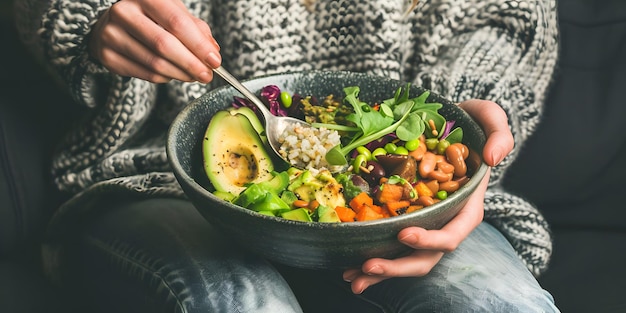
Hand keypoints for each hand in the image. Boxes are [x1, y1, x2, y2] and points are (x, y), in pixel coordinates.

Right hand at [89, 0, 220, 82]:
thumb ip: (195, 29)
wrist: (113, 24)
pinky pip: (146, 74)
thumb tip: (212, 51)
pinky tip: (173, 73)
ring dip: (181, 74)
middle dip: (191, 64)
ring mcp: (112, 35)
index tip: (215, 60)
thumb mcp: (173, 13)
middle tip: (207, 75)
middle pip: (164, 45)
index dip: (198, 44)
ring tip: (194, 76)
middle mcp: (124, 12)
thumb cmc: (150, 17)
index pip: (176, 22)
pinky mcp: (108, 57)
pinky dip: (165, 78)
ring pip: (155, 63)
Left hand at [342, 99, 512, 293]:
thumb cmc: (470, 122)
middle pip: (426, 257)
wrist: (447, 124)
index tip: (404, 233)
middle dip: (398, 266)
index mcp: (467, 206)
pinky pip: (388, 244)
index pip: (453, 233)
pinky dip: (370, 256)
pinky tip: (347, 264)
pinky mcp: (404, 218)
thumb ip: (499, 134)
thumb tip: (493, 157)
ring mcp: (424, 223)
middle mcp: (445, 221)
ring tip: (351, 277)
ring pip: (405, 258)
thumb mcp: (489, 118)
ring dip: (380, 271)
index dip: (431, 239)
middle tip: (368, 265)